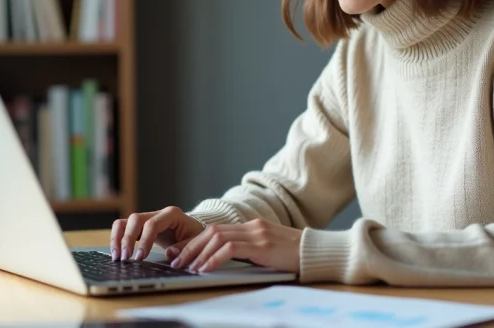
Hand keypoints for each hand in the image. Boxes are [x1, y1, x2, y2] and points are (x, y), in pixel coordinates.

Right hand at [110, 206, 204, 261]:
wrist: (192, 230)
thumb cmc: (194, 235)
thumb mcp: (195, 242)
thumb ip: (185, 247)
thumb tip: (170, 254)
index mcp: (172, 214)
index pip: (152, 224)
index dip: (144, 241)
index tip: (139, 257)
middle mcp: (157, 213)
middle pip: (135, 219)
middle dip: (128, 239)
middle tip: (125, 258)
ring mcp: (146, 218)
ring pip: (125, 221)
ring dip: (118, 238)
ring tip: (117, 257)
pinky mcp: (140, 226)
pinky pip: (123, 228)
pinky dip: (117, 239)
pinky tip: (117, 253)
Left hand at [170, 218, 301, 273]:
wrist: (317, 253)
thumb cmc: (295, 257)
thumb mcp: (268, 252)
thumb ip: (249, 251)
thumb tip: (224, 261)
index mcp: (252, 227)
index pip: (216, 230)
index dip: (195, 241)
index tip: (180, 252)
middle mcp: (252, 226)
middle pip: (212, 231)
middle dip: (191, 246)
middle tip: (176, 260)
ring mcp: (257, 233)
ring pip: (217, 237)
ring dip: (199, 253)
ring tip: (188, 267)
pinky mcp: (262, 244)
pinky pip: (231, 248)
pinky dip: (214, 258)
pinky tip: (206, 268)